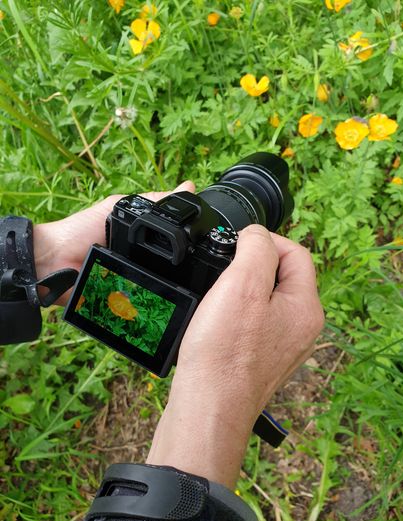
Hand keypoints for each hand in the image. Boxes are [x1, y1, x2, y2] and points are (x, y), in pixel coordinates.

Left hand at [33, 181, 194, 303]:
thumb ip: (151, 201)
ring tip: (187, 287)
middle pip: (171, 273)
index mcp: (142, 243)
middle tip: (200, 272)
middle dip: (183, 274)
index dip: (188, 248)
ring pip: (161, 291)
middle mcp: (141, 265)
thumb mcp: (118, 209)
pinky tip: (165, 300)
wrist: (51, 262)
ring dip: (170, 290)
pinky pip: (144, 307)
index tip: (207, 246)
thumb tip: (189, 187)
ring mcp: (134, 285)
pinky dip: (152, 305)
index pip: (172, 248)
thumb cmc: (79, 231)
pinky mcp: (125, 304)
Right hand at [147, 225, 323, 487]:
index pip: (297, 253)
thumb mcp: (242, 283)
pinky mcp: (261, 360)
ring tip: (216, 299)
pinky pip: (252, 323)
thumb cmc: (224, 352)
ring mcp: (282, 347)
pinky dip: (234, 314)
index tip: (235, 245)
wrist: (207, 408)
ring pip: (264, 299)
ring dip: (240, 290)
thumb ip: (256, 247)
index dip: (266, 240)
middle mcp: (301, 328)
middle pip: (282, 276)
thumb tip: (256, 234)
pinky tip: (216, 323)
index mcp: (307, 307)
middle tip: (223, 274)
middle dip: (251, 266)